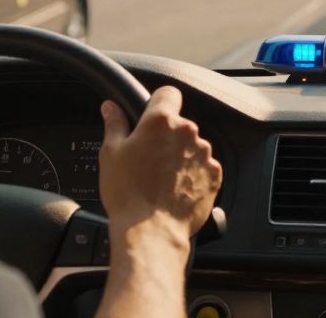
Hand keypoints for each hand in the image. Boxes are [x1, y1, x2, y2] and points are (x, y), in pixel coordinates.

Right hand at [98, 87, 221, 243]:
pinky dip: (192, 173)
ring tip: (160, 177)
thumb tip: (111, 107)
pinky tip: (174, 188)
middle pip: (179, 124)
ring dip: (180, 155)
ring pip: (192, 145)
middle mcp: (187, 133)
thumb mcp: (111, 154)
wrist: (151, 231)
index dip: (158, 103)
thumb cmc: (128, 194)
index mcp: (161, 122)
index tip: (151, 115)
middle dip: (166, 136)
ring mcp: (204, 154)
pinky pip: (203, 166)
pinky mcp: (215, 174)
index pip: (168, 93)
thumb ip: (115, 124)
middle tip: (147, 157)